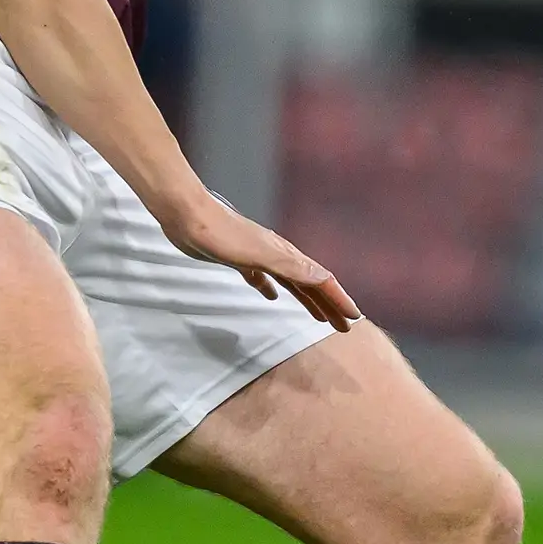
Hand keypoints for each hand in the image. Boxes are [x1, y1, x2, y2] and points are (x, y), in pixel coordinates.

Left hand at [164, 196, 361, 328]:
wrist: (187, 216)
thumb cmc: (221, 235)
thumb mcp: (259, 254)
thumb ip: (290, 267)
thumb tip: (324, 278)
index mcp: (285, 255)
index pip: (320, 280)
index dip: (338, 299)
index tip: (354, 318)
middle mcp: (277, 255)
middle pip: (309, 283)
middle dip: (329, 305)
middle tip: (344, 327)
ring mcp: (258, 256)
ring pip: (290, 282)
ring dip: (306, 299)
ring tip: (318, 317)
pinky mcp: (238, 259)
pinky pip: (262, 277)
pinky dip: (270, 288)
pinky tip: (270, 297)